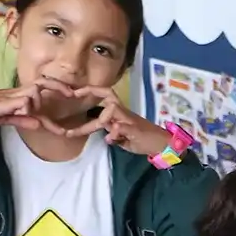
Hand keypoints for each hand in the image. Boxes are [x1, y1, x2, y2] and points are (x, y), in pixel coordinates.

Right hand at [0, 86, 63, 132]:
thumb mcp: (7, 119)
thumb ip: (22, 120)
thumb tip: (38, 124)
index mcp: (20, 96)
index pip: (41, 93)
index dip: (55, 97)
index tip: (68, 111)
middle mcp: (19, 92)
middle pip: (43, 82)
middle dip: (59, 87)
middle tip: (72, 94)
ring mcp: (14, 94)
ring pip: (35, 92)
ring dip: (35, 105)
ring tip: (24, 114)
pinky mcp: (8, 100)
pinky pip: (25, 102)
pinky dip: (25, 108)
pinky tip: (16, 112)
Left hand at [55, 84, 172, 155]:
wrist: (162, 144)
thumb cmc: (142, 139)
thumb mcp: (122, 136)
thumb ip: (112, 132)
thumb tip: (104, 133)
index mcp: (118, 112)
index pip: (104, 96)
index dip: (89, 91)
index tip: (73, 94)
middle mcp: (123, 112)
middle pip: (108, 94)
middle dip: (91, 91)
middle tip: (74, 94)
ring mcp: (129, 120)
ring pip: (113, 109)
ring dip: (102, 118)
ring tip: (87, 131)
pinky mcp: (136, 130)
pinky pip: (123, 127)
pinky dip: (115, 132)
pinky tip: (109, 140)